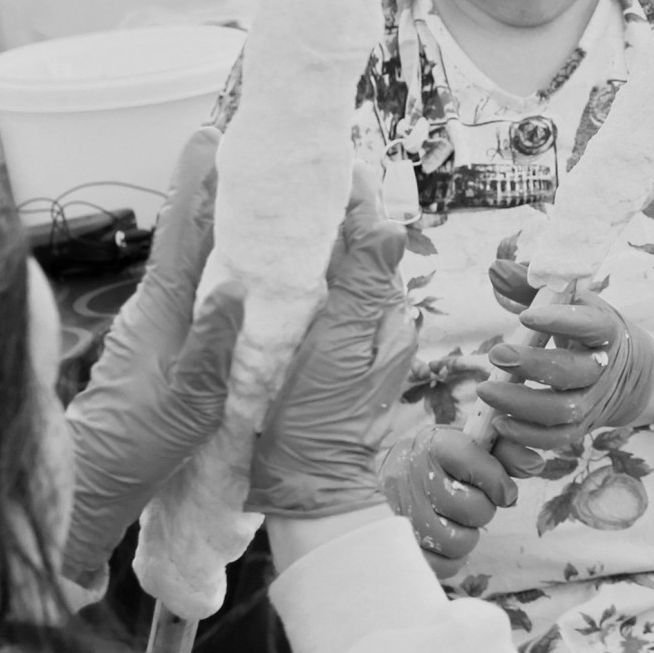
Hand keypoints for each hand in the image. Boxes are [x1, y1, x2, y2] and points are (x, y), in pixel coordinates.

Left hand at [62, 129, 237, 585]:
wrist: (89, 479)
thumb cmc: (139, 446)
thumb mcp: (190, 406)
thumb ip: (215, 347)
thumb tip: (240, 289)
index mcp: (164, 312)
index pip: (185, 234)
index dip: (198, 183)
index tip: (213, 135)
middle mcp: (156, 303)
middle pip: (190, 230)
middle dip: (217, 185)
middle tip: (248, 142)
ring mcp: (155, 315)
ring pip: (194, 253)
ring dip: (221, 218)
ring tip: (258, 186)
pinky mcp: (157, 331)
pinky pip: (195, 279)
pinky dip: (218, 254)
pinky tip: (242, 251)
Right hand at [245, 187, 418, 518]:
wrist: (305, 487)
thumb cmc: (318, 422)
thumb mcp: (339, 350)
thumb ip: (361, 286)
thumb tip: (387, 225)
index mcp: (375, 307)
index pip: (367, 233)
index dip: (349, 197)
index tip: (324, 164)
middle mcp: (366, 315)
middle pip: (349, 245)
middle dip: (325, 210)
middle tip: (289, 176)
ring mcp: (341, 333)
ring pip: (329, 269)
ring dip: (307, 239)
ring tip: (274, 206)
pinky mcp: (316, 351)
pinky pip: (310, 298)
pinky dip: (294, 275)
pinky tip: (266, 261)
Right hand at [380, 424, 514, 577]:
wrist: (393, 473)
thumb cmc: (443, 462)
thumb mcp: (471, 447)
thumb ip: (505, 453)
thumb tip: (535, 466)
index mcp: (435, 446)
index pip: (474, 460)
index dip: (498, 481)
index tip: (504, 491)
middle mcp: (414, 476)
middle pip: (474, 508)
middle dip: (484, 510)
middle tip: (472, 503)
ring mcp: (404, 513)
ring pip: (459, 540)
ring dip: (468, 535)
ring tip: (458, 522)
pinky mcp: (402, 544)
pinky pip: (442, 565)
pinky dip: (452, 557)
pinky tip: (447, 539)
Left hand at [478, 285, 653, 473]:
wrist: (630, 372)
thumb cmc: (586, 329)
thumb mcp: (569, 302)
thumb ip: (530, 286)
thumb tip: (496, 270)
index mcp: (606, 331)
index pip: (591, 326)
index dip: (561, 321)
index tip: (526, 314)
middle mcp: (603, 369)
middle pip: (572, 372)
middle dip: (532, 365)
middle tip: (496, 353)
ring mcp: (593, 402)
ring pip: (562, 410)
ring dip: (521, 403)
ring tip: (485, 391)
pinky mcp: (581, 427)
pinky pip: (556, 438)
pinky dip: (527, 435)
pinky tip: (498, 421)